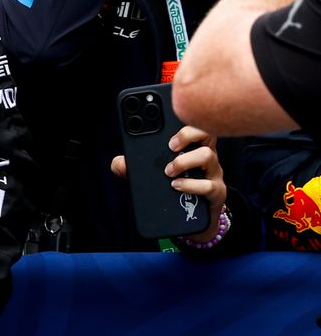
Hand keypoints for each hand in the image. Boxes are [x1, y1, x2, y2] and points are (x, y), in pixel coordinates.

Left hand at [110, 124, 227, 226]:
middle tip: (170, 146)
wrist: (192, 217)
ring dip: (184, 161)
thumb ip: (133, 167)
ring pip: (207, 155)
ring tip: (168, 172)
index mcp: (190, 146)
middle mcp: (204, 155)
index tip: (165, 122)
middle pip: (206, 132)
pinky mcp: (216, 192)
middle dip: (187, 134)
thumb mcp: (152, 175)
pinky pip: (209, 185)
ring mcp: (213, 173)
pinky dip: (190, 185)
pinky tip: (177, 187)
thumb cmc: (173, 187)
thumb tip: (119, 163)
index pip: (191, 123)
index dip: (182, 118)